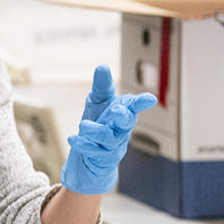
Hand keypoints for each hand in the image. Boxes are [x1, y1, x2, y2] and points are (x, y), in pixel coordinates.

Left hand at [60, 65, 155, 193]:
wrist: (92, 152)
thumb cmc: (100, 122)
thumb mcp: (98, 101)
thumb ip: (101, 86)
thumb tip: (102, 66)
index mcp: (123, 112)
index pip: (134, 106)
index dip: (141, 102)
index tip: (150, 99)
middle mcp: (122, 129)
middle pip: (127, 123)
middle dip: (123, 115)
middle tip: (116, 109)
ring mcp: (113, 144)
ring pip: (109, 138)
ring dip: (96, 131)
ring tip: (83, 125)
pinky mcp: (103, 157)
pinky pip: (95, 151)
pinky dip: (84, 145)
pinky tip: (73, 138)